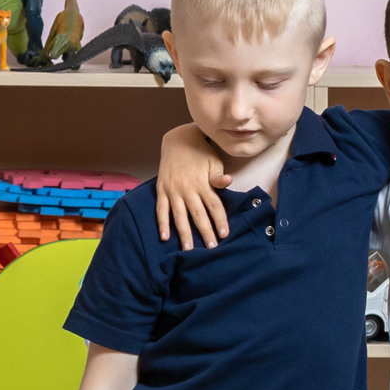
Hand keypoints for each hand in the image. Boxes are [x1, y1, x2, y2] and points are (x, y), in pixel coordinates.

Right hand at [153, 124, 230, 249]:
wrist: (178, 140)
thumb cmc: (200, 153)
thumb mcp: (213, 161)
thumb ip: (217, 176)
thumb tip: (227, 182)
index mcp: (203, 183)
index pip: (214, 205)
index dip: (220, 220)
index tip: (225, 234)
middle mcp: (187, 188)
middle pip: (198, 214)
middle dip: (205, 232)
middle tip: (211, 248)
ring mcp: (173, 190)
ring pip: (179, 215)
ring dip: (184, 232)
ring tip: (188, 248)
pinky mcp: (162, 190)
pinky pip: (161, 209)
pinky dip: (162, 223)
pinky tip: (164, 237)